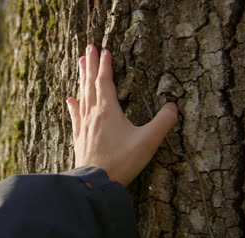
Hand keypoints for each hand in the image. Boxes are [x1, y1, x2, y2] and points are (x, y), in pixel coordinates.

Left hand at [66, 45, 177, 186]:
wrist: (96, 182)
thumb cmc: (122, 162)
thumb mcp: (148, 142)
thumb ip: (163, 123)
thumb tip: (174, 106)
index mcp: (109, 111)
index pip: (105, 81)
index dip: (105, 65)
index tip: (104, 50)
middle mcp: (93, 114)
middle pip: (90, 84)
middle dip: (90, 64)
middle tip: (88, 47)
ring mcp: (84, 126)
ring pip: (82, 96)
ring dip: (81, 79)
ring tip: (79, 63)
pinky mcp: (80, 138)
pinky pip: (76, 116)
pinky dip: (73, 105)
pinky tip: (70, 99)